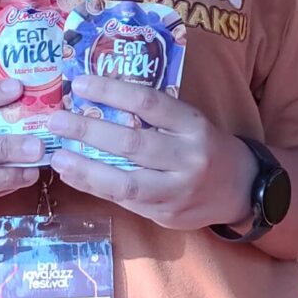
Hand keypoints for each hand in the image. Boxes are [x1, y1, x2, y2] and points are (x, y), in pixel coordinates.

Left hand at [44, 76, 256, 232]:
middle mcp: (188, 158)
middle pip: (132, 143)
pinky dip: (95, 187)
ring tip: (57, 157)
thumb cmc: (205, 147)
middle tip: (56, 121)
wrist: (241, 189)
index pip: (149, 103)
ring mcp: (177, 191)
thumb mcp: (190, 123)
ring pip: (125, 181)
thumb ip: (154, 116)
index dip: (112, 91)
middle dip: (88, 131)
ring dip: (85, 168)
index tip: (80, 83)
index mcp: (194, 125)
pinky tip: (74, 176)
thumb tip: (97, 100)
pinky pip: (124, 200)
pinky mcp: (166, 214)